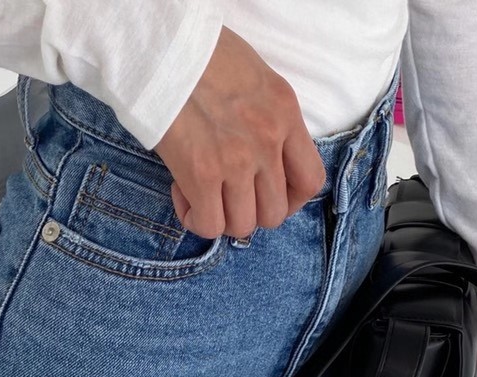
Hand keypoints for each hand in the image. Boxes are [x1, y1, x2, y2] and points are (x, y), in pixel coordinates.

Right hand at [154, 26, 324, 239]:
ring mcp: (237, 162)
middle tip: (229, 196)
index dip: (292, 202)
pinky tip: (184, 194)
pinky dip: (196, 219)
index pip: (310, 181)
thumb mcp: (258, 80)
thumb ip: (269, 121)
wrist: (166, 50)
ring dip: (222, 218)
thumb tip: (263, 160)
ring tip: (204, 193)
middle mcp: (267, 142)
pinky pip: (209, 225)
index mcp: (285, 115)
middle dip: (251, 213)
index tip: (270, 196)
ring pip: (242, 226)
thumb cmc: (204, 58)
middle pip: (274, 214)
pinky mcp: (202, 175)